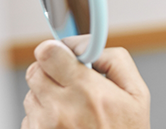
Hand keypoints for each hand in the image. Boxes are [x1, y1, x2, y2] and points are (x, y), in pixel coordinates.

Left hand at [22, 35, 150, 128]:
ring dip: (46, 98)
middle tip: (70, 84)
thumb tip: (87, 45)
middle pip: (35, 71)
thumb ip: (115, 60)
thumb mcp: (137, 95)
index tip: (63, 57)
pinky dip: (42, 120)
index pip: (47, 53)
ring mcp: (45, 128)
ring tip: (71, 111)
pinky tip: (64, 127)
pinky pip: (28, 119)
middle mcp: (62, 110)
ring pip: (30, 96)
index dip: (55, 51)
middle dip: (51, 73)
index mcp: (87, 92)